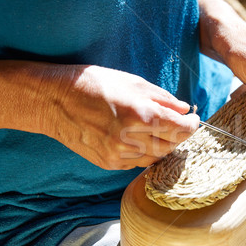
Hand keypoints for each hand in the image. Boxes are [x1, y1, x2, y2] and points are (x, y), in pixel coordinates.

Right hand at [50, 65, 198, 169]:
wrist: (52, 101)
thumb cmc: (92, 84)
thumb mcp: (132, 82)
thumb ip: (162, 98)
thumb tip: (184, 109)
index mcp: (139, 115)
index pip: (180, 128)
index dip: (192, 125)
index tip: (193, 119)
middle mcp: (130, 139)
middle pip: (171, 145)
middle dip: (180, 135)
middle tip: (180, 124)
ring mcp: (118, 154)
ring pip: (156, 157)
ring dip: (164, 145)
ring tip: (161, 131)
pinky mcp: (108, 163)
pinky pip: (137, 163)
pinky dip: (145, 152)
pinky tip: (141, 139)